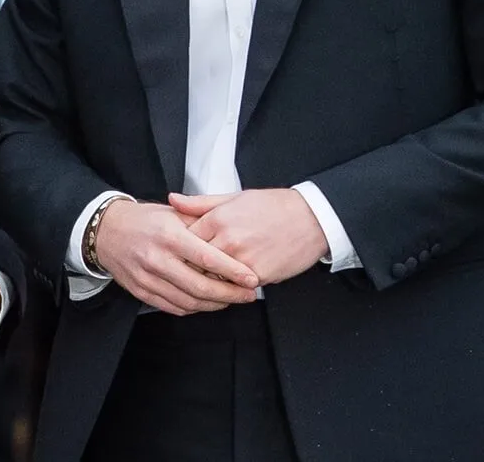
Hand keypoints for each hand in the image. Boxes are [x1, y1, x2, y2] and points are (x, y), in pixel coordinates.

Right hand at [93, 199, 258, 315]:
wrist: (106, 231)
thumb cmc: (145, 220)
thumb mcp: (173, 212)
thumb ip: (200, 223)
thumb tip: (231, 235)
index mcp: (169, 235)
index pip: (206, 257)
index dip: (232, 271)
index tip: (252, 279)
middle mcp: (157, 258)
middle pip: (200, 285)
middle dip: (229, 294)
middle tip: (248, 295)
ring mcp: (147, 278)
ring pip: (188, 300)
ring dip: (214, 304)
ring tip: (231, 300)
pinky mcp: (141, 291)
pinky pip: (173, 307)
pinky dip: (194, 308)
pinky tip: (207, 303)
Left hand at [169, 189, 328, 285]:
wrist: (310, 219)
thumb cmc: (273, 206)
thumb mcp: (234, 197)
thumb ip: (200, 203)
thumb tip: (173, 200)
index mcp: (218, 219)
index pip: (184, 240)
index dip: (180, 247)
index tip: (178, 250)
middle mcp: (227, 240)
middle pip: (195, 262)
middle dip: (190, 266)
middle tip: (187, 268)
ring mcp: (242, 260)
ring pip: (213, 278)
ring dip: (210, 279)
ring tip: (209, 276)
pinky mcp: (258, 276)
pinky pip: (235, 286)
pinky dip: (231, 286)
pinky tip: (230, 281)